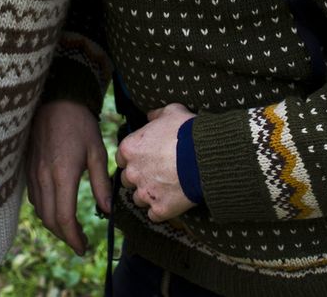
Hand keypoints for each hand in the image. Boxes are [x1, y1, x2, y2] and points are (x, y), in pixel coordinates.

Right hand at [26, 100, 111, 254]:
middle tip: (79, 243)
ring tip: (70, 229)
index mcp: (63, 175)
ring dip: (54, 225)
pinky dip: (45, 210)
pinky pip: (34, 198)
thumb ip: (101, 183)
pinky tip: (57, 208)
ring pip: (40, 211)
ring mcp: (33, 172)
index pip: (64, 218)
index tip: (84, 247)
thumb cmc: (80, 124)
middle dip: (65, 236)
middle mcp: (44, 177)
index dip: (74, 238)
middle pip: (50, 220)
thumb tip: (106, 210)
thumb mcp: (97, 151)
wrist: (57, 99)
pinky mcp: (28, 167)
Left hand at [116, 103, 196, 222]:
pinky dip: (161, 210)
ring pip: (138, 199)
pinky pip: (154, 215)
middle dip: (138, 177)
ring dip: (148, 195)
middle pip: (127, 180)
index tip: (145, 158)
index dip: (133, 158)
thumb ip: (156, 115)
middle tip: (156, 173)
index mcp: (130, 148)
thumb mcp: (171, 112)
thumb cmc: (187, 131)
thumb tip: (150, 116)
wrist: (205, 156)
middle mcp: (132, 172)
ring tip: (165, 188)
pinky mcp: (160, 209)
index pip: (121, 158)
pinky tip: (172, 201)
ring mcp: (145, 193)